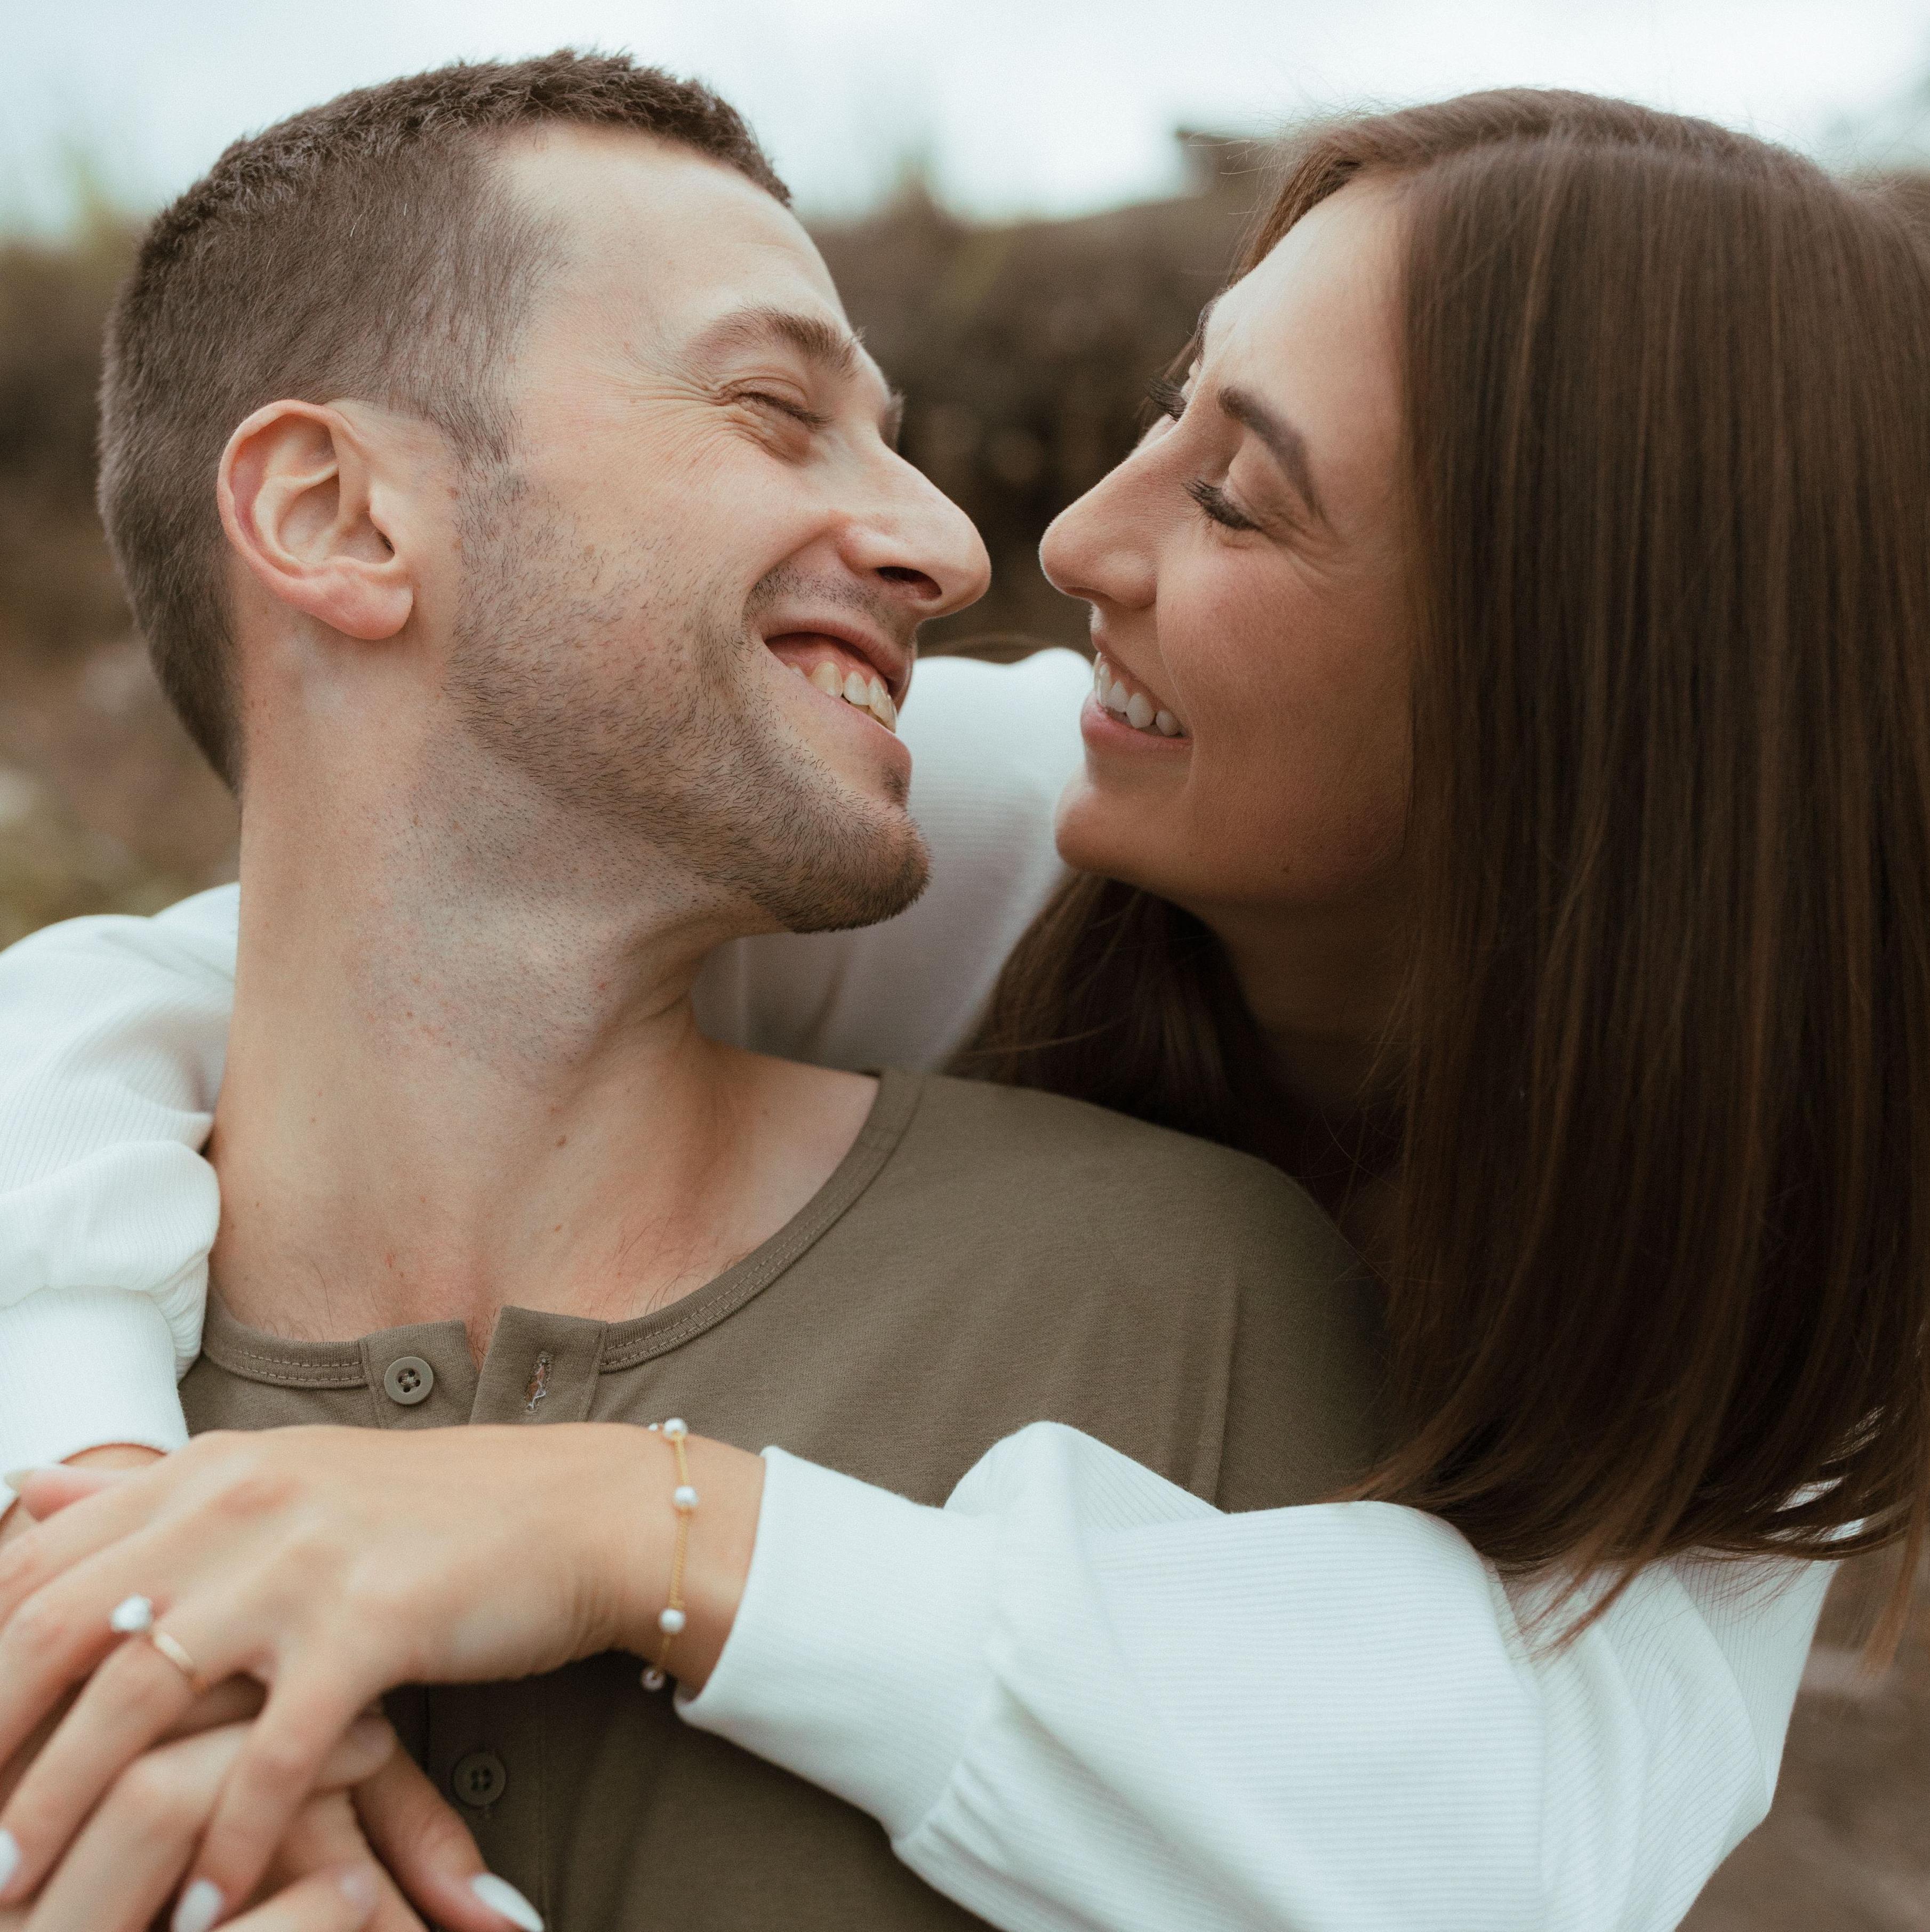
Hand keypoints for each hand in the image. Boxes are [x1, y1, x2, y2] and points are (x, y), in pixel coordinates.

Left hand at [0, 1424, 760, 1924]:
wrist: (573, 1508)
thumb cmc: (426, 1511)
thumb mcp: (282, 1478)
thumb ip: (157, 1496)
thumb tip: (33, 1492)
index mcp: (212, 1468)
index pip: (37, 1565)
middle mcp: (244, 1500)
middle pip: (61, 1631)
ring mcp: (308, 1560)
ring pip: (143, 1697)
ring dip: (72, 1809)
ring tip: (30, 1899)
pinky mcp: (375, 1624)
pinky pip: (272, 1752)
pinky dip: (229, 1837)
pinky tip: (202, 1901)